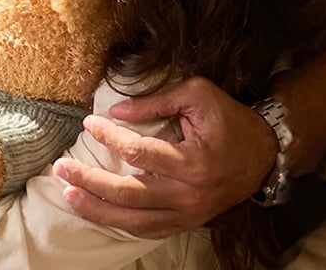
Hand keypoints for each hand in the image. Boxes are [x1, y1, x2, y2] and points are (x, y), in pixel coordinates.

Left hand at [49, 77, 276, 236]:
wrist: (263, 155)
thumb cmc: (229, 120)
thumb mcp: (197, 95)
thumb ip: (155, 101)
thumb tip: (116, 112)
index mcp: (193, 161)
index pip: (139, 152)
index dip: (109, 137)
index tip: (89, 123)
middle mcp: (189, 194)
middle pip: (129, 194)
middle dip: (90, 180)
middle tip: (62, 166)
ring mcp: (188, 213)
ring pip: (134, 220)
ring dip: (97, 209)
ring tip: (68, 193)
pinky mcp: (187, 222)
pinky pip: (148, 231)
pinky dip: (120, 223)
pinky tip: (97, 212)